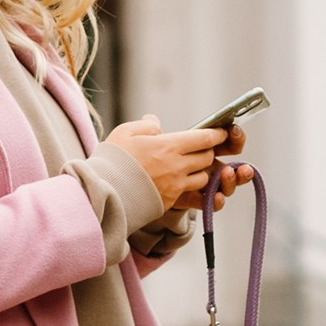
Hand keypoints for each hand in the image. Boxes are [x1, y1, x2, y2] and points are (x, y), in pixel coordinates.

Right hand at [108, 116, 253, 211]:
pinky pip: (191, 195)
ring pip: (203, 178)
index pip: (204, 138)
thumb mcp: (125, 132)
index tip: (221, 132)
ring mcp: (176, 186)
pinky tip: (181, 183)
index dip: (216, 134)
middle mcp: (177, 166)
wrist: (104, 193)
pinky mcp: (171, 202)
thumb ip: (146, 125)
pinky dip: (192, 188)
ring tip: (189, 167)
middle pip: (207, 158)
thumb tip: (156, 124)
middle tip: (202, 148)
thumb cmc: (112, 161)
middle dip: (208, 151)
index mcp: (169, 146)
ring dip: (201, 171)